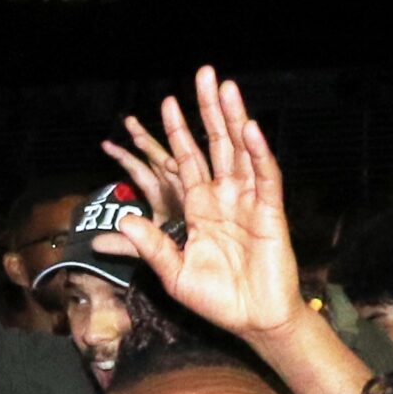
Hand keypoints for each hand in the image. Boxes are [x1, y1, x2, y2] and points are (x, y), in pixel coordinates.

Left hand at [105, 71, 302, 341]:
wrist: (251, 320)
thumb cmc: (216, 299)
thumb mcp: (173, 273)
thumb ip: (151, 246)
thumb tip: (122, 220)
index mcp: (199, 209)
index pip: (186, 161)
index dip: (177, 133)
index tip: (166, 103)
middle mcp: (224, 198)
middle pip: (215, 144)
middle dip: (208, 110)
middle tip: (204, 73)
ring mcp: (248, 201)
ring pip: (240, 151)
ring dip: (234, 119)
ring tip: (226, 88)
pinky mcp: (270, 211)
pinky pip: (264, 176)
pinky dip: (258, 153)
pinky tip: (249, 129)